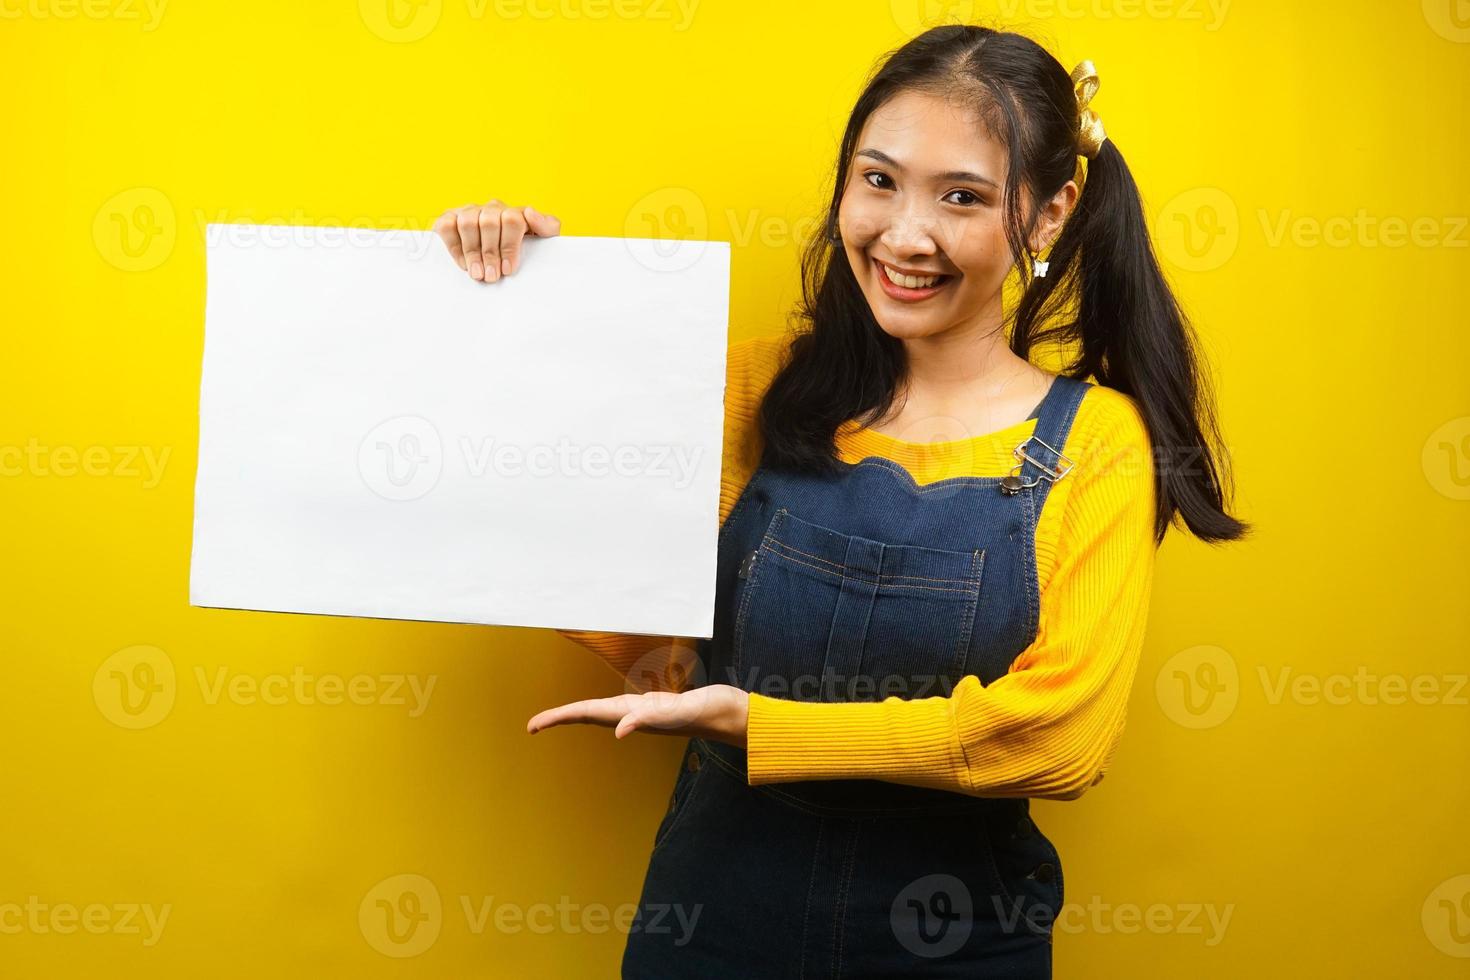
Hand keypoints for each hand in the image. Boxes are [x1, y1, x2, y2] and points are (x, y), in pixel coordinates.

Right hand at [432, 199, 561, 281]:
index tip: (508, 270)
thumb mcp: (542, 241)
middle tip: (492, 277)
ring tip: (477, 274)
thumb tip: (530, 213)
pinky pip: (446, 225)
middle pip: (489, 222)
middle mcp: (492, 209)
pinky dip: (454, 246)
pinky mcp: (450, 218)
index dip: (509, 246)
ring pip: (468, 222)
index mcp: (515, 213)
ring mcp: (470, 212)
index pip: (512, 220)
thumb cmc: (523, 252)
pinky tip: (463, 263)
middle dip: (491, 253)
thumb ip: (547, 227)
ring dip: (472, 252)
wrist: (499, 260)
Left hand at [526, 684, 749, 748]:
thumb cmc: (708, 712)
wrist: (735, 716)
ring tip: (562, 718)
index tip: (533, 726)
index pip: (588, 713)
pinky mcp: (659, 708)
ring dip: (583, 714)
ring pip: (606, 712)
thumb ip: (649, 720)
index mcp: (633, 714)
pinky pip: (628, 710)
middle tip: (532, 726)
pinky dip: (612, 711)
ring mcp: (647, 712)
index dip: (559, 717)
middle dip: (562, 718)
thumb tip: (618, 730)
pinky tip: (611, 719)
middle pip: (591, 714)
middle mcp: (636, 714)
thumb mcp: (676, 714)